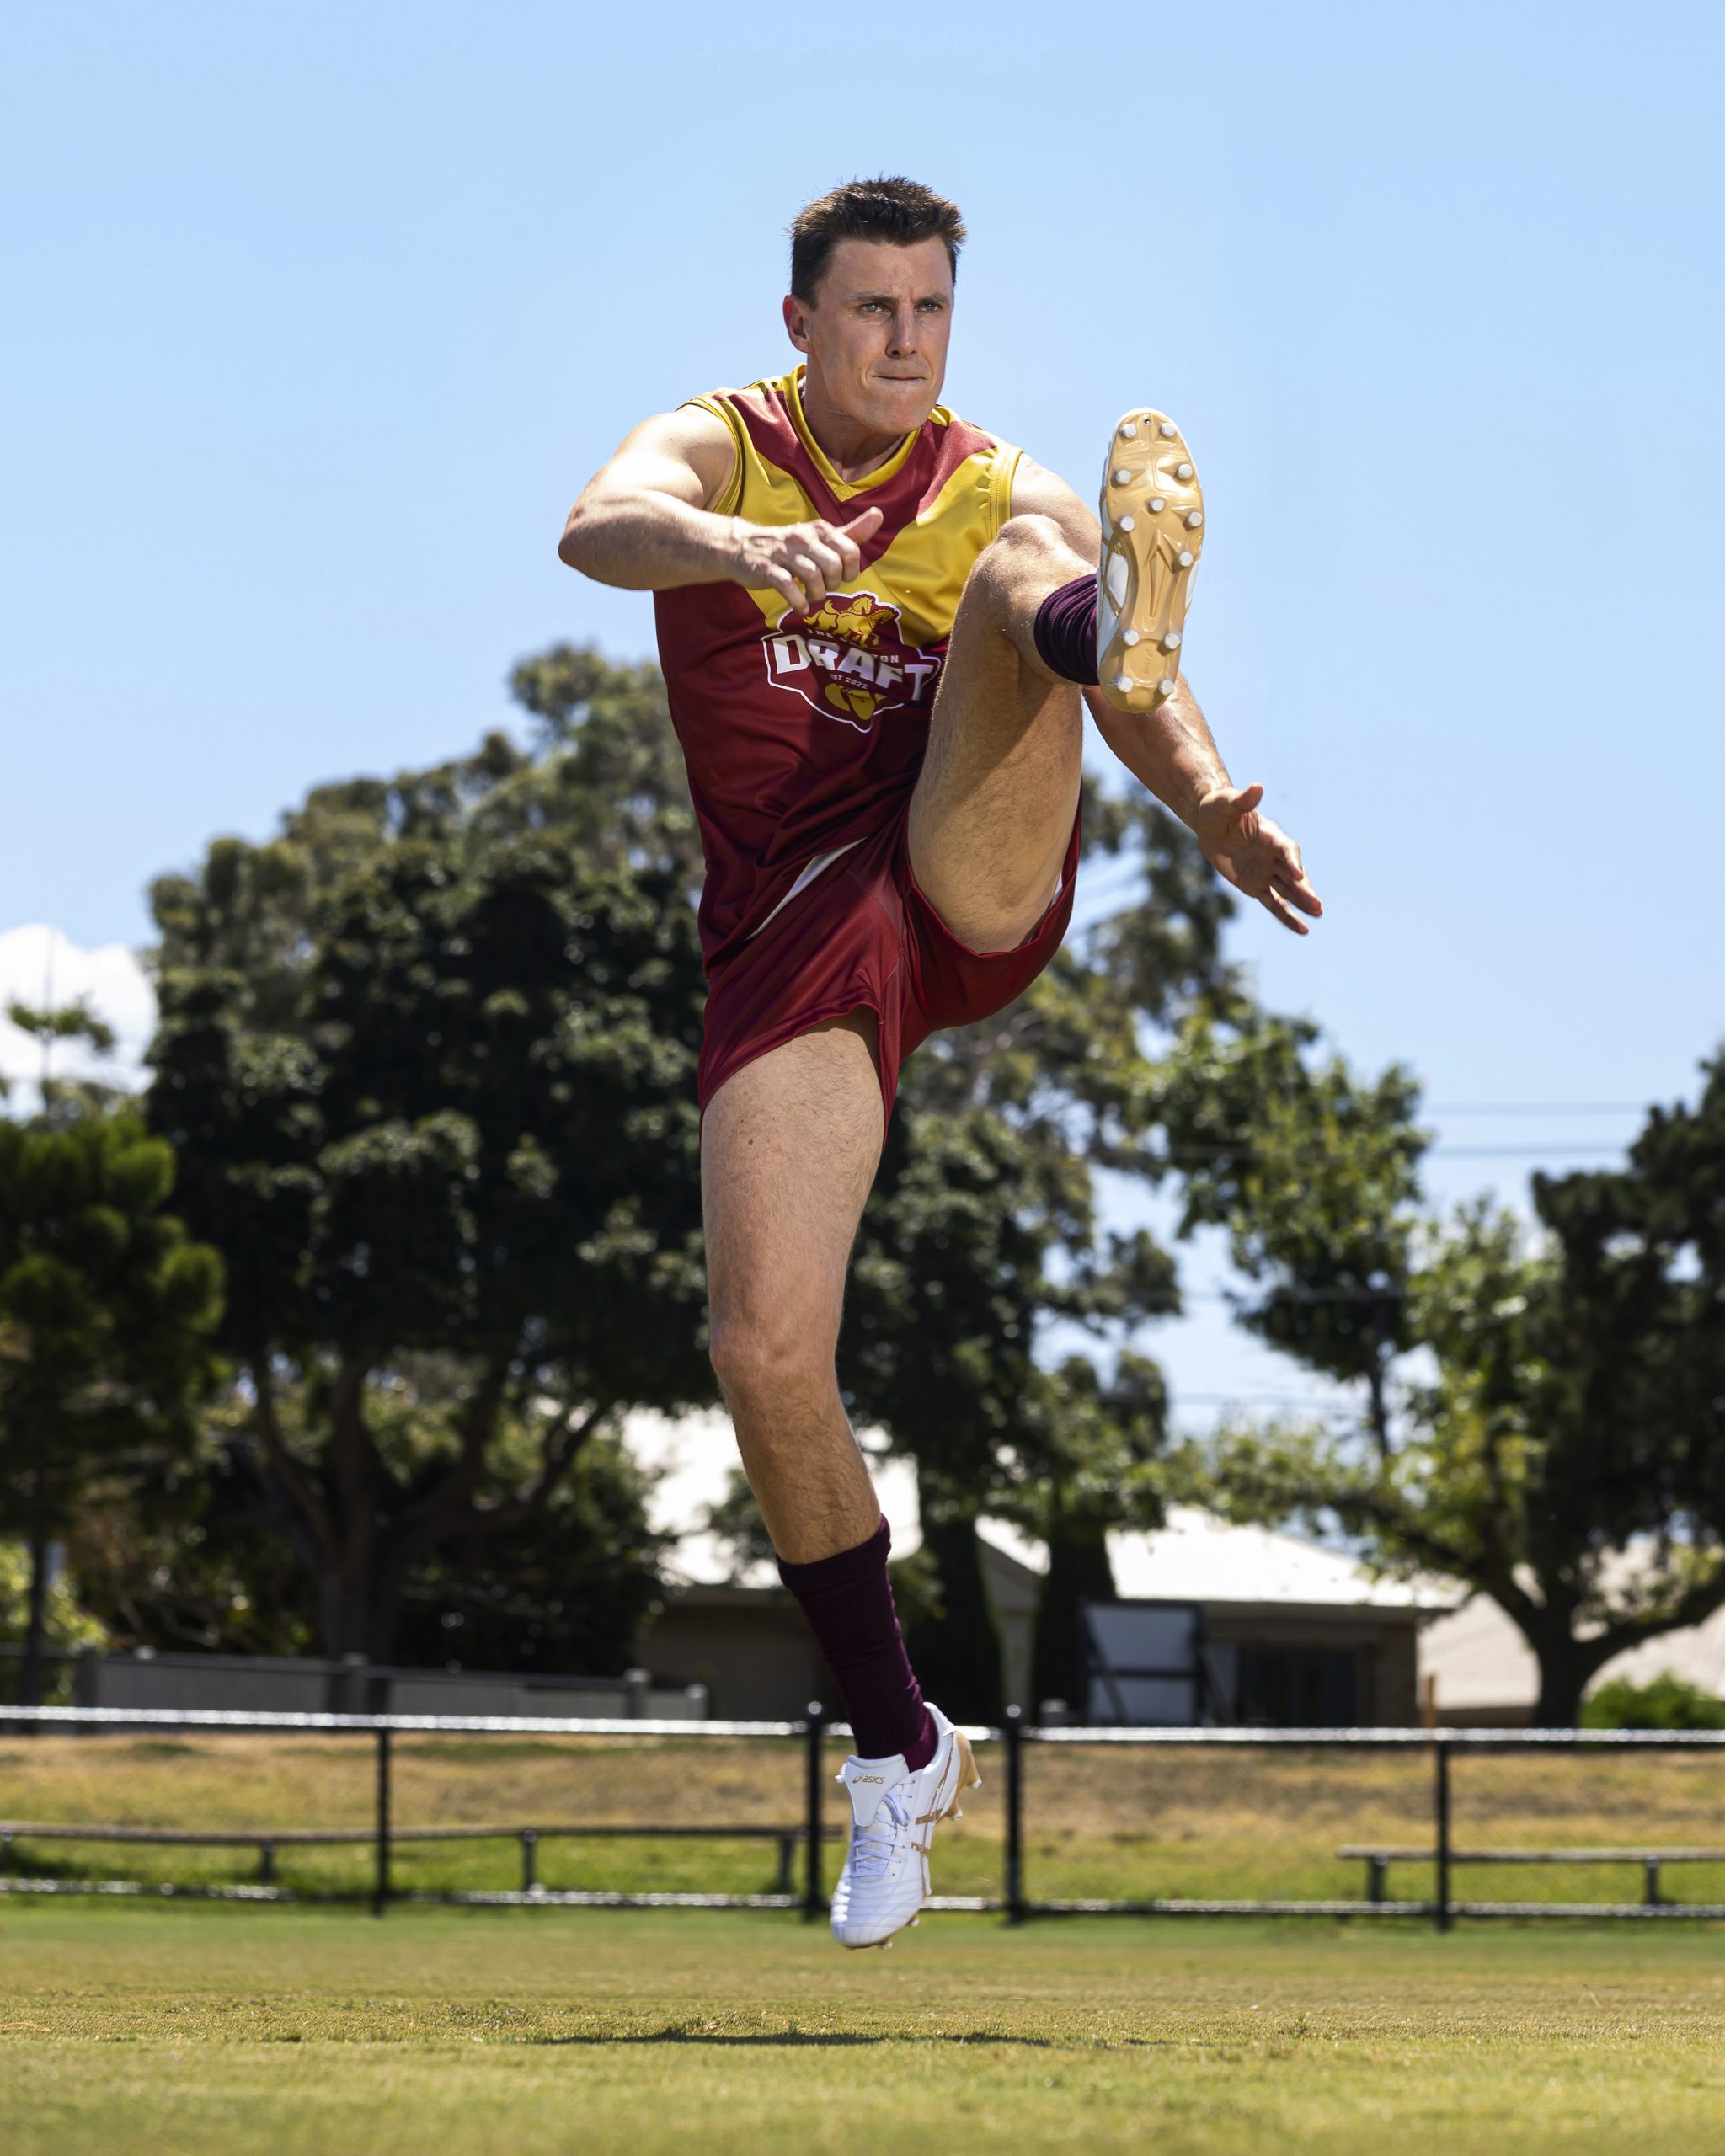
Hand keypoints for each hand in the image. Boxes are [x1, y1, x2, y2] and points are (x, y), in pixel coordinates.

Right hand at [728, 506, 883, 612]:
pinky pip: (788, 587)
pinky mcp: (767, 569)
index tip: (841, 577)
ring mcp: (784, 553)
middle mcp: (803, 538)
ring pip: (813, 576)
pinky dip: (798, 601)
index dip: (851, 571)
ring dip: (817, 594)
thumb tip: (879, 515)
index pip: (851, 551)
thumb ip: (851, 532)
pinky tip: (801, 606)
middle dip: (834, 584)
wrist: (743, 547)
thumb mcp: (820, 538)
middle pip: (833, 565)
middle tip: (825, 587)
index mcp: (820, 530)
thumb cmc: (789, 547)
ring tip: (812, 597)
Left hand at [1193, 784, 1322, 934]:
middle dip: (1304, 890)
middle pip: (1292, 875)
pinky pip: (1274, 903)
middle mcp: (1273, 855)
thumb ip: (1242, 800)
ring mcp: (1266, 872)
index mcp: (1271, 836)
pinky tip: (1303, 930)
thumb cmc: (1217, 809)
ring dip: (1302, 903)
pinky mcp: (1255, 886)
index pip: (1287, 850)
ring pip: (1287, 891)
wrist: (1210, 823)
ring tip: (1318, 913)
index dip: (1293, 862)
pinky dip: (1287, 916)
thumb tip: (1256, 787)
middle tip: (1317, 904)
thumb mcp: (1225, 804)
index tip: (1298, 876)